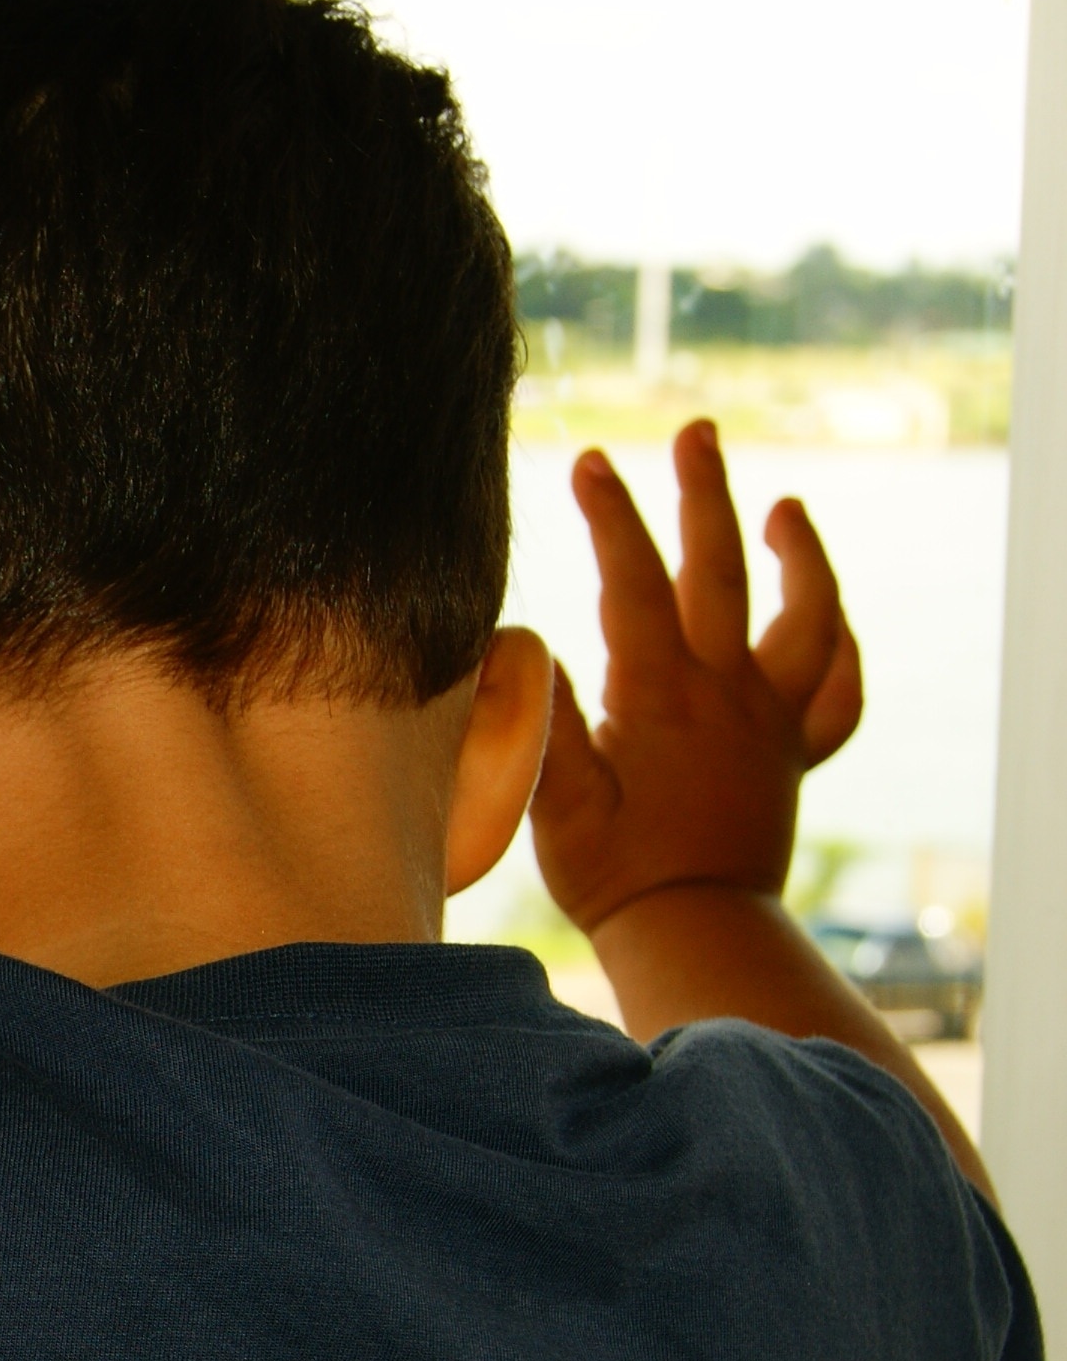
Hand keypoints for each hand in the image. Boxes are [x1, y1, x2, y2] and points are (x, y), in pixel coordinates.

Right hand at [531, 419, 862, 934]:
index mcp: (660, 695)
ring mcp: (769, 722)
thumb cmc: (613, 873)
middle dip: (704, 493)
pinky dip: (839, 647)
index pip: (635, 583)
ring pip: (804, 619)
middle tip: (696, 431)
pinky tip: (828, 621)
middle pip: (721, 572)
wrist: (692, 928)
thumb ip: (542, 718)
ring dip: (799, 555)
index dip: (613, 517)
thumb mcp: (555, 798)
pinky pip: (836, 694)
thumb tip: (520, 643)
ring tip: (783, 507)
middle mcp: (725, 694)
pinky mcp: (794, 756)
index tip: (591, 459)